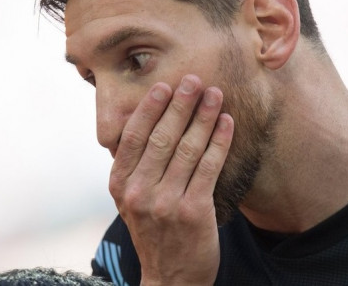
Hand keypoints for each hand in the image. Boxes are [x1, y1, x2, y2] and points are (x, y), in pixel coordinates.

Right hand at [108, 75, 233, 285]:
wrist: (170, 278)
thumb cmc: (155, 233)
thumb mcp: (131, 202)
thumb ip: (135, 169)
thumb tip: (147, 124)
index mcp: (119, 185)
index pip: (134, 137)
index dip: (150, 108)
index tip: (164, 85)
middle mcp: (138, 191)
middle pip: (162, 137)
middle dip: (180, 104)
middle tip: (195, 80)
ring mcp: (165, 202)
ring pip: (187, 148)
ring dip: (204, 116)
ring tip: (216, 94)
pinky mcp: (193, 211)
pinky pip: (209, 166)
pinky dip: (220, 141)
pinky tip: (228, 123)